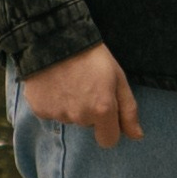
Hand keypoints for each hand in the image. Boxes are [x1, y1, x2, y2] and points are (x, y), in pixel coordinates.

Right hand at [20, 46, 143, 146]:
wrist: (55, 37)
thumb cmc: (91, 55)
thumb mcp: (118, 76)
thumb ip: (128, 109)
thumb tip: (136, 136)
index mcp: (102, 110)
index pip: (108, 140)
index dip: (109, 126)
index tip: (105, 109)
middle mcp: (80, 117)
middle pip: (88, 124)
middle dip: (89, 109)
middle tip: (86, 84)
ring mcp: (58, 114)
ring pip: (69, 117)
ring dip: (71, 104)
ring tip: (69, 79)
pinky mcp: (40, 110)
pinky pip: (51, 112)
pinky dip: (54, 101)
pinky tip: (54, 82)